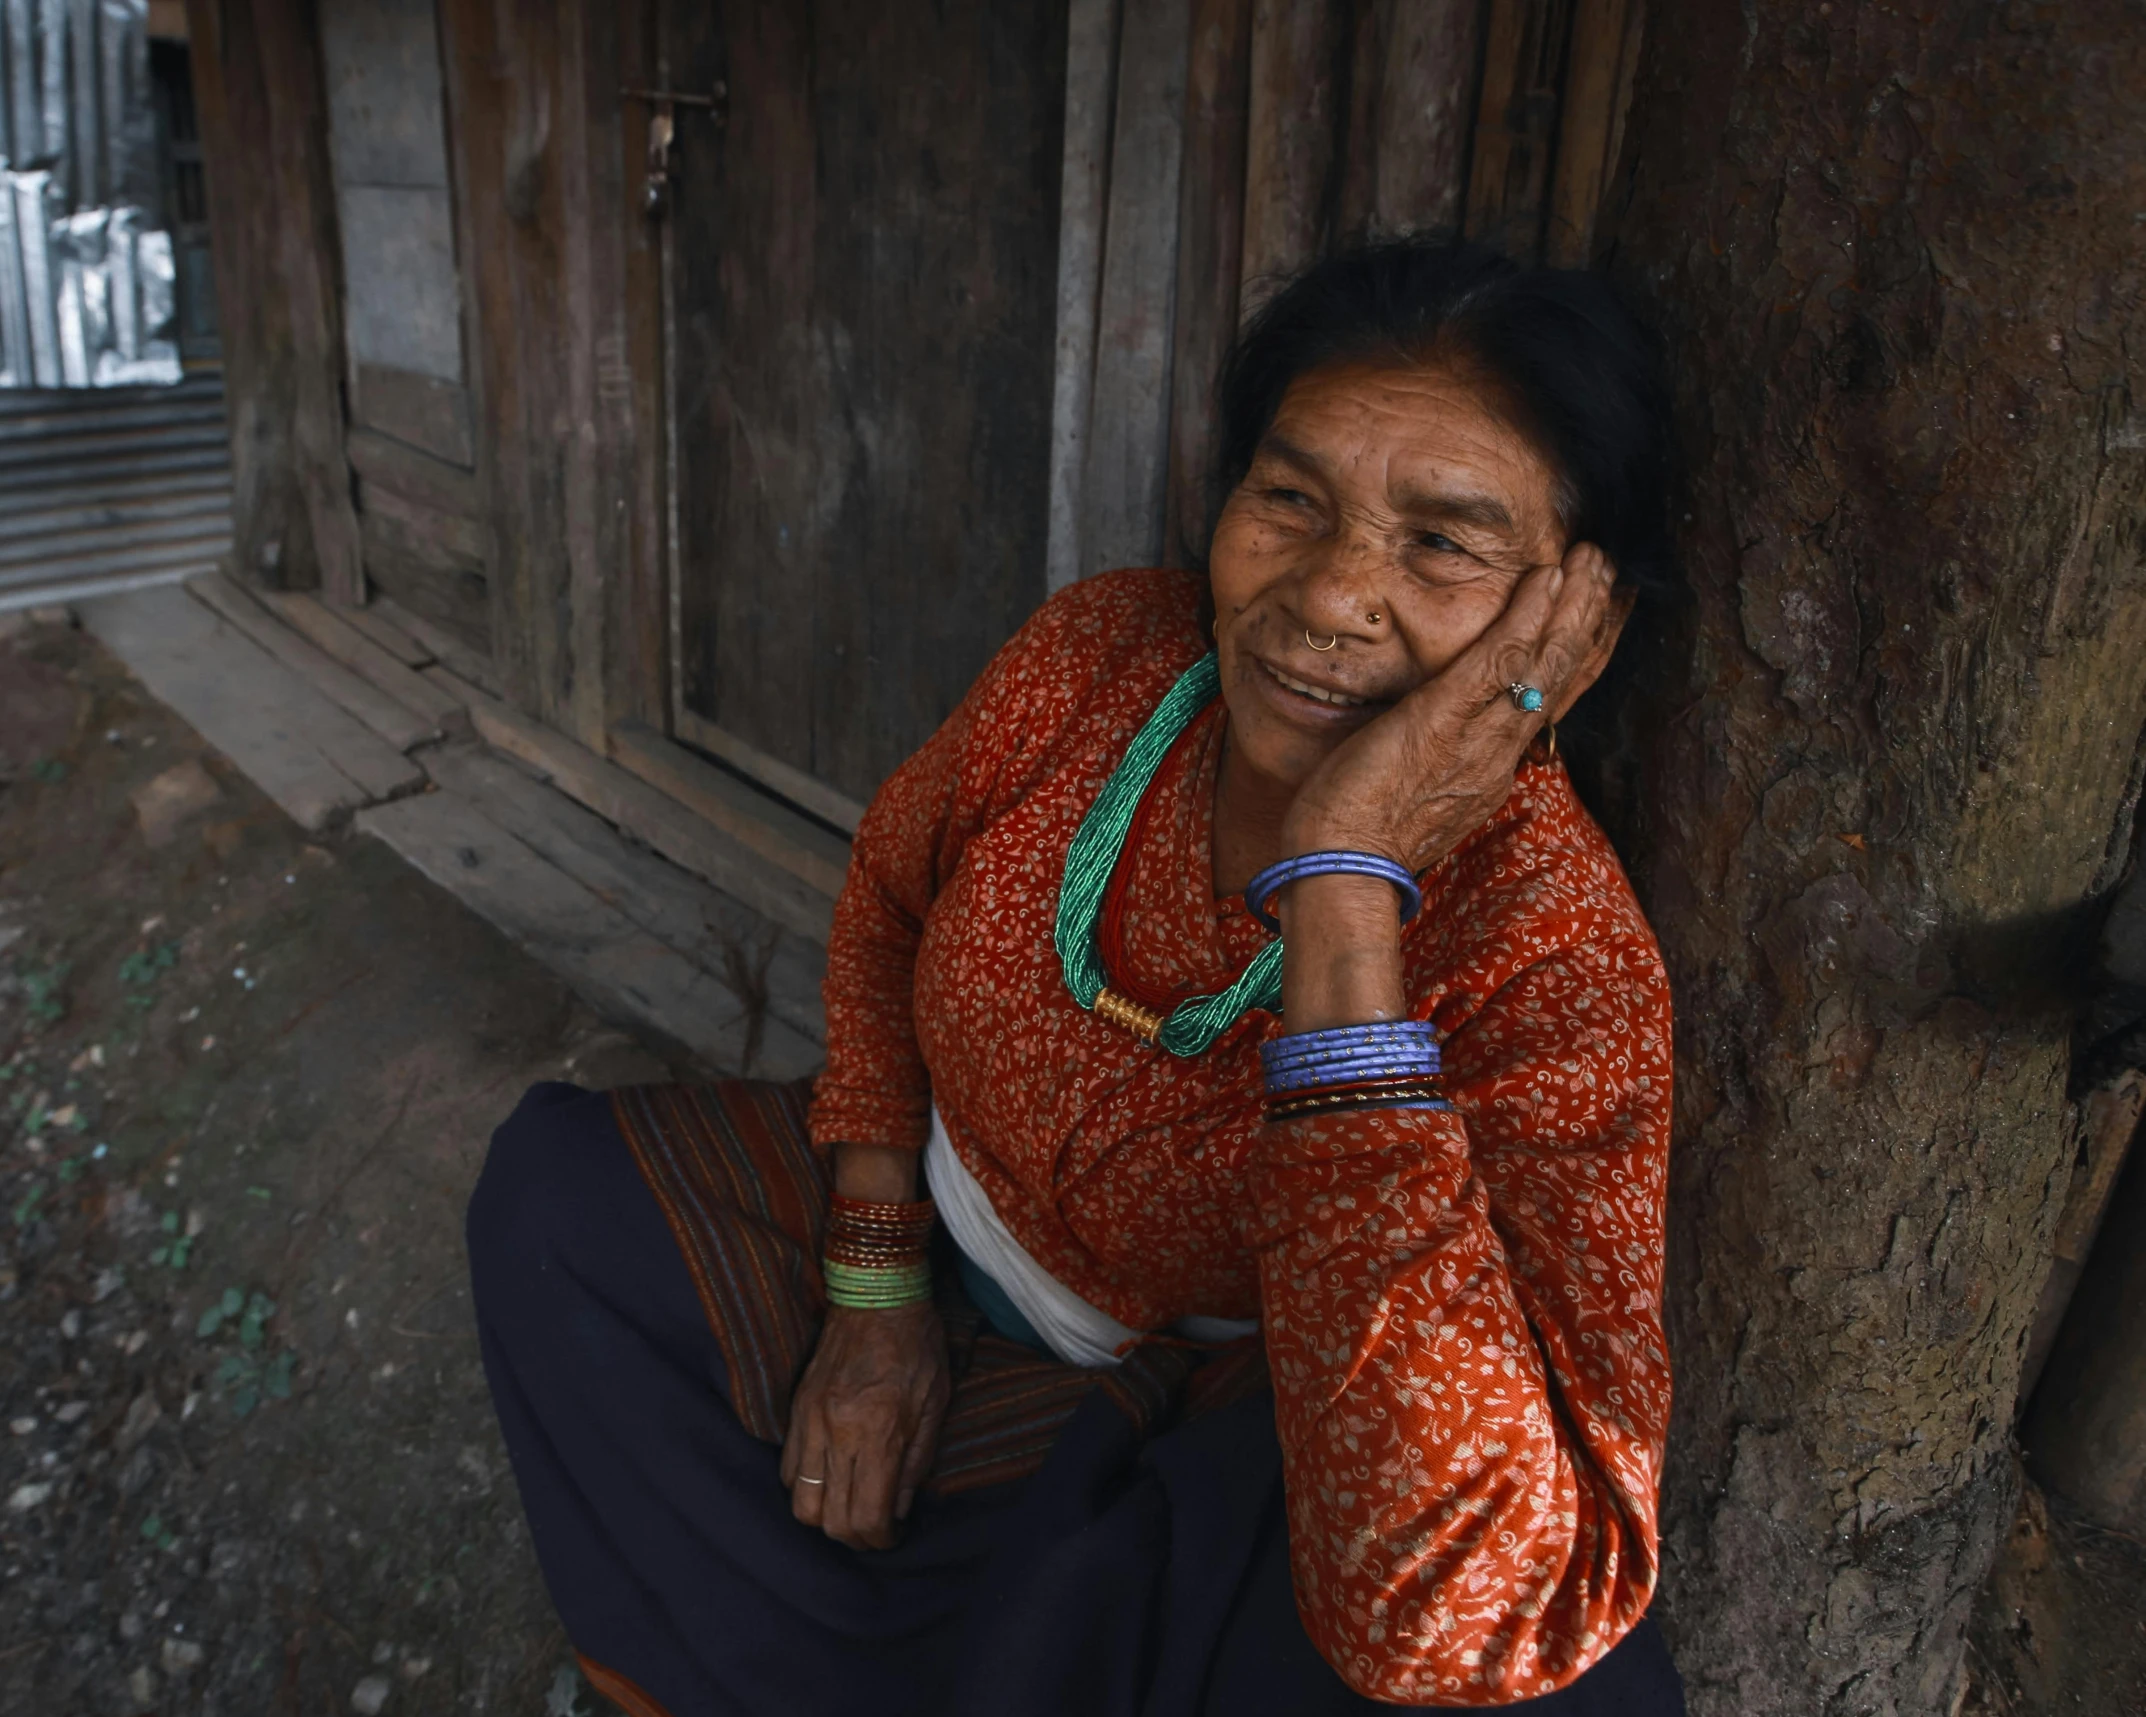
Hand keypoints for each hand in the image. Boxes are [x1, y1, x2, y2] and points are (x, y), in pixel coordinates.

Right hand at [781, 1300, 949, 1549]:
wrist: (877, 1295)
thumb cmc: (917, 1348)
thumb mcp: (935, 1405)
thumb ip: (915, 1463)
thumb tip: (897, 1509)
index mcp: (878, 1433)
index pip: (865, 1517)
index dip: (879, 1541)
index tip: (892, 1536)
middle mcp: (836, 1433)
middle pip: (828, 1521)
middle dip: (854, 1538)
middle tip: (874, 1531)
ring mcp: (809, 1421)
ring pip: (799, 1501)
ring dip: (825, 1517)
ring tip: (849, 1508)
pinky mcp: (796, 1409)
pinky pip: (787, 1469)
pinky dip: (806, 1486)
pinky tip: (830, 1478)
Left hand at [1279, 542, 1624, 871]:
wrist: (1341, 872)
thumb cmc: (1361, 839)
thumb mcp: (1419, 800)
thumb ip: (1443, 767)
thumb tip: (1444, 749)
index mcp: (1492, 770)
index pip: (1550, 702)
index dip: (1582, 656)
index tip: (1604, 614)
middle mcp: (1498, 752)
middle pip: (1561, 676)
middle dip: (1590, 618)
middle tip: (1610, 568)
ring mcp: (1476, 737)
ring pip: (1544, 662)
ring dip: (1574, 604)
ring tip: (1595, 557)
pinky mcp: (1440, 721)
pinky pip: (1496, 661)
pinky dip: (1527, 616)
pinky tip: (1546, 576)